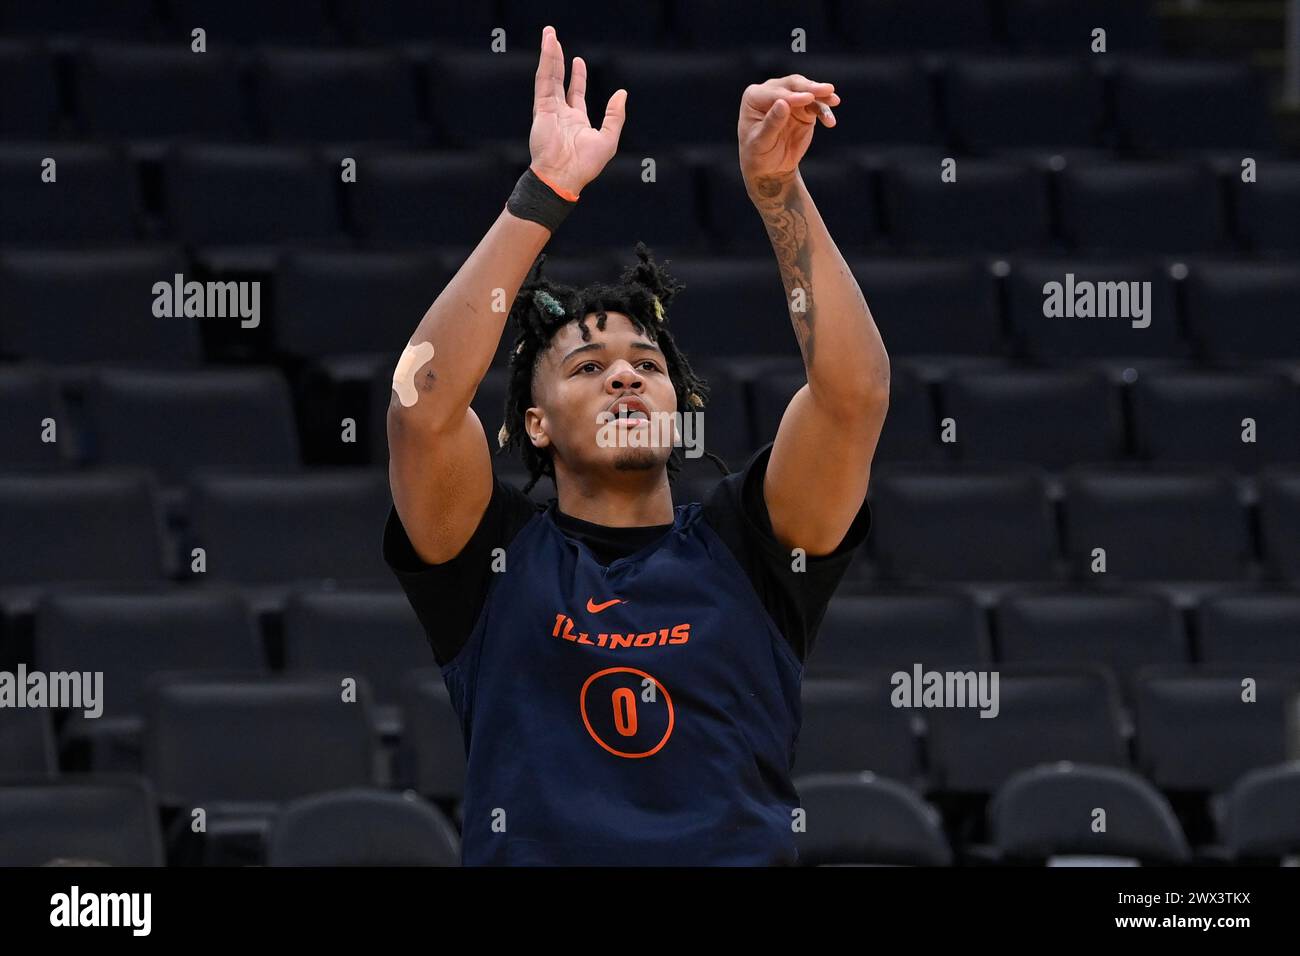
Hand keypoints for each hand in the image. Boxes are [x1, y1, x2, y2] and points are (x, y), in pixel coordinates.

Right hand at [529, 25, 626, 196]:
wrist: (563, 177)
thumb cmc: (585, 166)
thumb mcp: (609, 139)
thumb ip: (615, 116)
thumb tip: (622, 93)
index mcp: (576, 122)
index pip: (575, 94)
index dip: (577, 77)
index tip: (578, 61)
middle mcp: (561, 114)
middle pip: (559, 80)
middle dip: (558, 60)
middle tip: (555, 39)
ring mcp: (550, 111)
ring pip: (550, 76)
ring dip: (550, 55)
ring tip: (550, 34)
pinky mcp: (542, 109)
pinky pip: (544, 81)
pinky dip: (547, 63)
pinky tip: (549, 47)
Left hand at [738, 75, 838, 188]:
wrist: (769, 167)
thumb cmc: (758, 154)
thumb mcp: (762, 142)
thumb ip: (772, 123)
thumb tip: (783, 103)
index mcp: (754, 97)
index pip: (776, 93)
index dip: (792, 96)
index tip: (808, 98)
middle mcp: (771, 92)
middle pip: (793, 85)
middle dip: (811, 88)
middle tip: (827, 90)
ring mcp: (789, 98)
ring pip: (807, 91)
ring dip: (822, 96)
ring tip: (834, 101)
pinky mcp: (804, 108)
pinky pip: (816, 106)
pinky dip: (824, 111)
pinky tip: (830, 122)